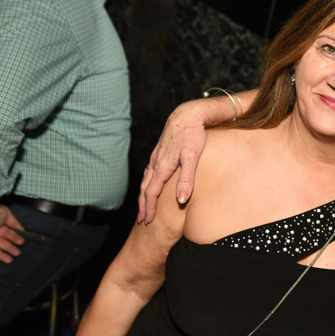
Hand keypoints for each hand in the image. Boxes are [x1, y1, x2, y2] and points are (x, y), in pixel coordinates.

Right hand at [137, 101, 208, 223]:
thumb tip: (181, 201)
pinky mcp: (160, 151)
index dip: (149, 208)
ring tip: (143, 206)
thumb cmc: (193, 135)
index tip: (148, 221)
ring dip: (143, 194)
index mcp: (162, 167)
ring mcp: (156, 156)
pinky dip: (147, 182)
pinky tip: (149, 183)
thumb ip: (187, 180)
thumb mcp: (192, 158)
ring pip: (146, 179)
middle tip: (141, 220)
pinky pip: (149, 171)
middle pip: (145, 188)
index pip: (151, 193)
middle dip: (142, 205)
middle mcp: (156, 162)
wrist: (187, 114)